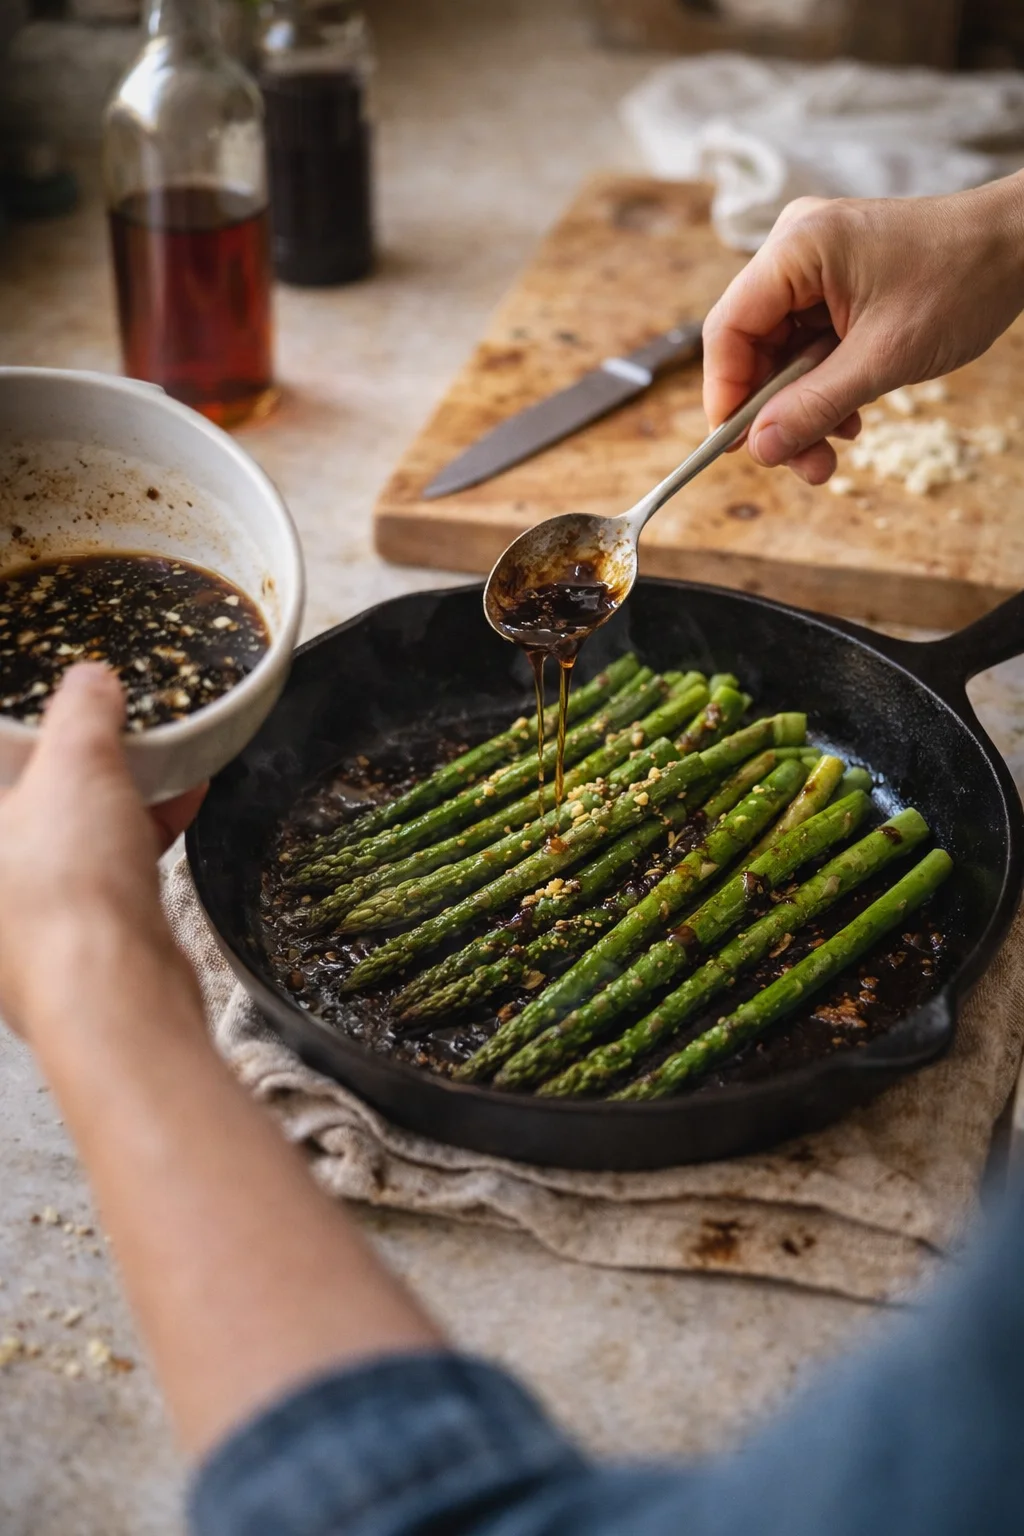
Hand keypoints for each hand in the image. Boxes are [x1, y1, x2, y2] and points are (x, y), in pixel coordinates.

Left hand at [0, 664, 204, 1038]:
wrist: (117, 991)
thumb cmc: (68, 893)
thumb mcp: (76, 763)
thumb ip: (81, 709)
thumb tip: (88, 679)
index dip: (22, 729)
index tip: (53, 702)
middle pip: (27, 801)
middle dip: (76, 757)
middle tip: (109, 722)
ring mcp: (22, 919)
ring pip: (67, 835)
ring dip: (115, 794)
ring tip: (159, 757)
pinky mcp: (77, 940)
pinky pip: (106, 869)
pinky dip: (141, 834)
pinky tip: (183, 802)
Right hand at [702, 175, 1023, 483]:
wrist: (1019, 247)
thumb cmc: (961, 282)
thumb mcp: (883, 359)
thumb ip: (814, 406)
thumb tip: (760, 449)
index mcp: (796, 249)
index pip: (730, 330)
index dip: (727, 395)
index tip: (738, 448)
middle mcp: (795, 249)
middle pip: (752, 346)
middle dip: (774, 412)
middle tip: (799, 463)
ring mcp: (815, 265)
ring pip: (781, 353)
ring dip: (802, 408)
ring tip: (830, 452)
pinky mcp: (836, 282)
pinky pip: (809, 344)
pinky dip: (823, 386)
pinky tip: (849, 416)